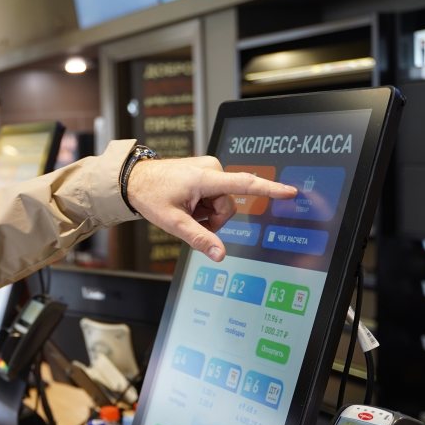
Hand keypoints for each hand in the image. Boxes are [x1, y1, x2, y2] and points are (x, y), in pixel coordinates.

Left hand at [126, 156, 295, 261]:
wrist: (134, 179)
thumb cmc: (151, 196)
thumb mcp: (173, 223)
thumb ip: (200, 239)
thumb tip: (220, 255)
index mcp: (205, 178)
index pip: (245, 185)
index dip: (269, 190)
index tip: (290, 192)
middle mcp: (212, 169)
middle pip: (229, 206)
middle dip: (213, 219)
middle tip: (190, 218)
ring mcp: (209, 169)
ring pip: (222, 203)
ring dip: (207, 212)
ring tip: (185, 208)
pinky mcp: (207, 171)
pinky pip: (215, 195)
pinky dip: (203, 204)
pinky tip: (187, 202)